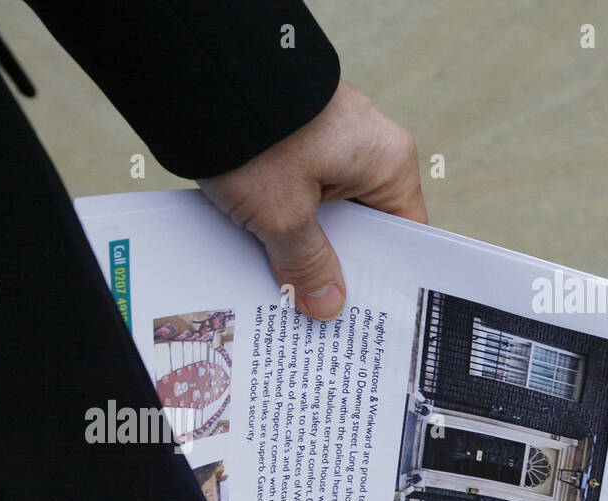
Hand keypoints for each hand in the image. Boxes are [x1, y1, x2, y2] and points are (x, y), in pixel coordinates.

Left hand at [197, 81, 426, 320]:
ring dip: (300, 252)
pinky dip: (279, 226)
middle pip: (358, 230)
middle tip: (318, 320)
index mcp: (385, 163)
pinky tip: (259, 261)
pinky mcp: (291, 145)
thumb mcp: (283, 214)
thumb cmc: (256, 134)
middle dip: (334, 272)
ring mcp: (326, 146)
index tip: (367, 319)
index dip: (383, 278)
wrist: (204, 73)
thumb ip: (307, 264)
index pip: (403, 234)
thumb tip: (328, 306)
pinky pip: (294, 197)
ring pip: (321, 217)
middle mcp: (364, 151)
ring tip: (284, 299)